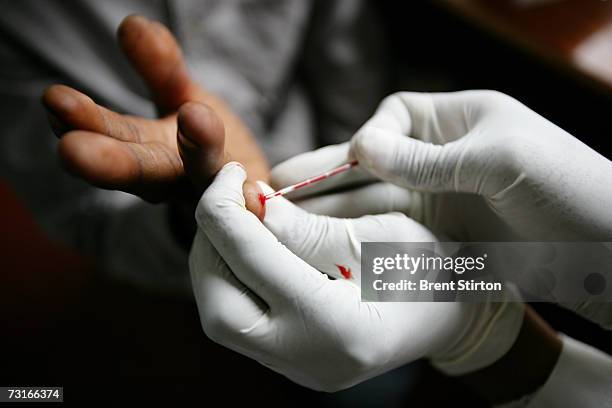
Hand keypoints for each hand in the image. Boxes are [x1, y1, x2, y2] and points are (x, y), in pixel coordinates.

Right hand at [41, 15, 267, 215]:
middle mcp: (174, 179)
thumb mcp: (179, 101)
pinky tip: (254, 190)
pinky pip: (253, 200)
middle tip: (72, 150)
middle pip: (142, 171)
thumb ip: (160, 69)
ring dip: (198, 153)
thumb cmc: (202, 148)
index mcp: (149, 154)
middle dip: (109, 162)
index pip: (114, 136)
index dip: (86, 121)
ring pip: (203, 175)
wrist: (244, 188)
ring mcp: (215, 190)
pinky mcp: (253, 202)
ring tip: (195, 117)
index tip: (55, 101)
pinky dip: (251, 196)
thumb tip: (133, 25)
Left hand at [189, 162, 523, 390]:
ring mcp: (299, 369)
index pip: (252, 259)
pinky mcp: (293, 365)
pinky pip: (239, 324)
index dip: (225, 208)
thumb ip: (308, 226)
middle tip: (224, 201)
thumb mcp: (380, 234)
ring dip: (214, 263)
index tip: (229, 174)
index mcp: (338, 324)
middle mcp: (309, 359)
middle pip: (218, 305)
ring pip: (220, 319)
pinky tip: (249, 252)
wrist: (452, 317)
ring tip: (234, 223)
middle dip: (209, 243)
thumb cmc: (430, 269)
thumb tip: (250, 204)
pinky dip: (231, 282)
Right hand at [271, 91, 611, 239]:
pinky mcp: (438, 237)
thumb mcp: (499, 160)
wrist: (608, 252)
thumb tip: (361, 145)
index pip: (393, 119)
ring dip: (331, 209)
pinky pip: (389, 234)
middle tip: (276, 185)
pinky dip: (357, 238)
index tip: (357, 160)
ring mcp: (438, 200)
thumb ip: (428, 158)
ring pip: (373, 201)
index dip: (368, 138)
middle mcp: (441, 159)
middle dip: (326, 175)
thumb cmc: (567, 186)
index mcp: (457, 121)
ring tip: (284, 217)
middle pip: (372, 163)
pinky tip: (324, 243)